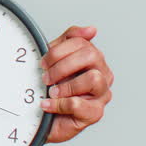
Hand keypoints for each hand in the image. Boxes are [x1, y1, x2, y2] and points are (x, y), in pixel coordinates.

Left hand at [40, 25, 113, 142]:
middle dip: (62, 65)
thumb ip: (69, 40)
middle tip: (46, 77)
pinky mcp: (95, 113)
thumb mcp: (55, 59)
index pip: (82, 42)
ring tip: (51, 92)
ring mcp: (102, 94)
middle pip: (91, 56)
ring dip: (66, 85)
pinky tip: (48, 105)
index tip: (43, 62)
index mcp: (93, 58)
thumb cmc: (52, 86)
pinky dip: (59, 104)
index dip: (59, 51)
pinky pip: (79, 104)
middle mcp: (103, 74)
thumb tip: (91, 29)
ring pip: (93, 79)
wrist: (42, 116)